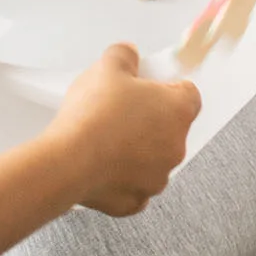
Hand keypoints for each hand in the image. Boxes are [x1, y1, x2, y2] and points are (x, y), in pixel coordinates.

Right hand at [48, 43, 201, 215]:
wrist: (67, 162)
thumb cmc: (93, 116)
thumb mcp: (108, 66)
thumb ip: (124, 54)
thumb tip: (128, 54)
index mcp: (178, 111)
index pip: (189, 94)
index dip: (167, 88)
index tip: (148, 87)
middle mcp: (176, 147)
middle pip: (169, 128)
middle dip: (149, 120)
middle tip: (120, 112)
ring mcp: (157, 177)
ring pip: (152, 159)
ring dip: (136, 151)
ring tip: (105, 139)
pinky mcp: (135, 202)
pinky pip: (133, 187)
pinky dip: (120, 179)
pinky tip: (100, 166)